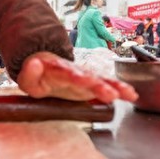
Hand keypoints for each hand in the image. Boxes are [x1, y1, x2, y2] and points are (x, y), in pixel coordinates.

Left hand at [16, 51, 137, 103]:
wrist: (47, 68)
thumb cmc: (39, 76)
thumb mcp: (27, 78)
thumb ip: (29, 73)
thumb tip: (35, 63)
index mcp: (60, 70)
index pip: (69, 72)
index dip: (78, 76)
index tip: (86, 80)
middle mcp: (76, 71)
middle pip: (90, 76)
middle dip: (101, 84)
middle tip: (111, 93)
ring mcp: (86, 77)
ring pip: (103, 79)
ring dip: (115, 86)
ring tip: (128, 93)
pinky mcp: (93, 84)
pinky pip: (108, 85)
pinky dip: (120, 90)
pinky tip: (131, 95)